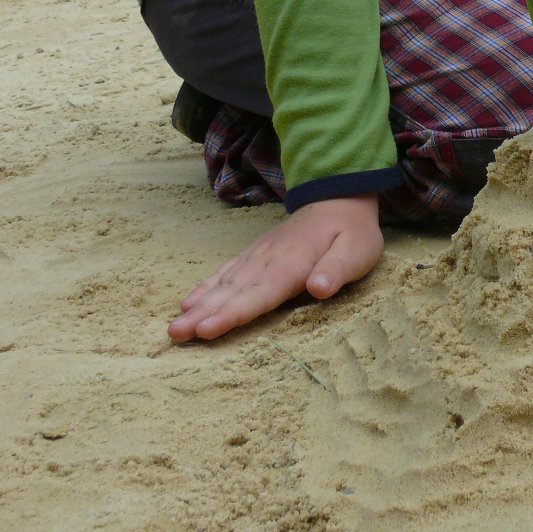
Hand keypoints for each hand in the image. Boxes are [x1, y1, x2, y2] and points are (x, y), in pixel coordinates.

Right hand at [169, 194, 382, 341]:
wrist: (339, 196)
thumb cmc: (351, 232)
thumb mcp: (357, 250)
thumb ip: (336, 269)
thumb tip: (319, 288)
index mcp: (292, 264)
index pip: (259, 294)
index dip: (232, 313)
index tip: (206, 330)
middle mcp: (268, 260)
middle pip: (232, 291)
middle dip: (203, 315)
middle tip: (174, 334)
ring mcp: (258, 255)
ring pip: (224, 283)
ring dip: (198, 305)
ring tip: (174, 325)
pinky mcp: (255, 254)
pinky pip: (225, 271)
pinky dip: (205, 286)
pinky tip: (188, 302)